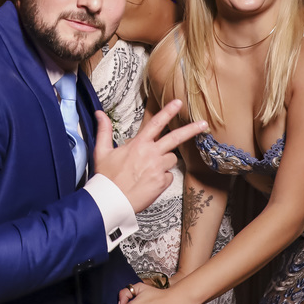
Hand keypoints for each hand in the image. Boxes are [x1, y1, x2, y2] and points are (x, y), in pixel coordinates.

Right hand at [92, 100, 207, 211]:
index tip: (178, 103)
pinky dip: (162, 177)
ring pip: (171, 159)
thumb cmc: (106, 177)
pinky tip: (150, 181)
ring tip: (149, 169)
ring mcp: (158, 168)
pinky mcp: (162, 182)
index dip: (168, 111)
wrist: (111, 200)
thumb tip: (100, 114)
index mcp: (138, 144)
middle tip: (203, 124)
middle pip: (175, 138)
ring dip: (164, 161)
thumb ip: (104, 131)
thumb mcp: (102, 151)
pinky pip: (168, 176)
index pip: (155, 123)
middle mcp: (151, 154)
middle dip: (191, 129)